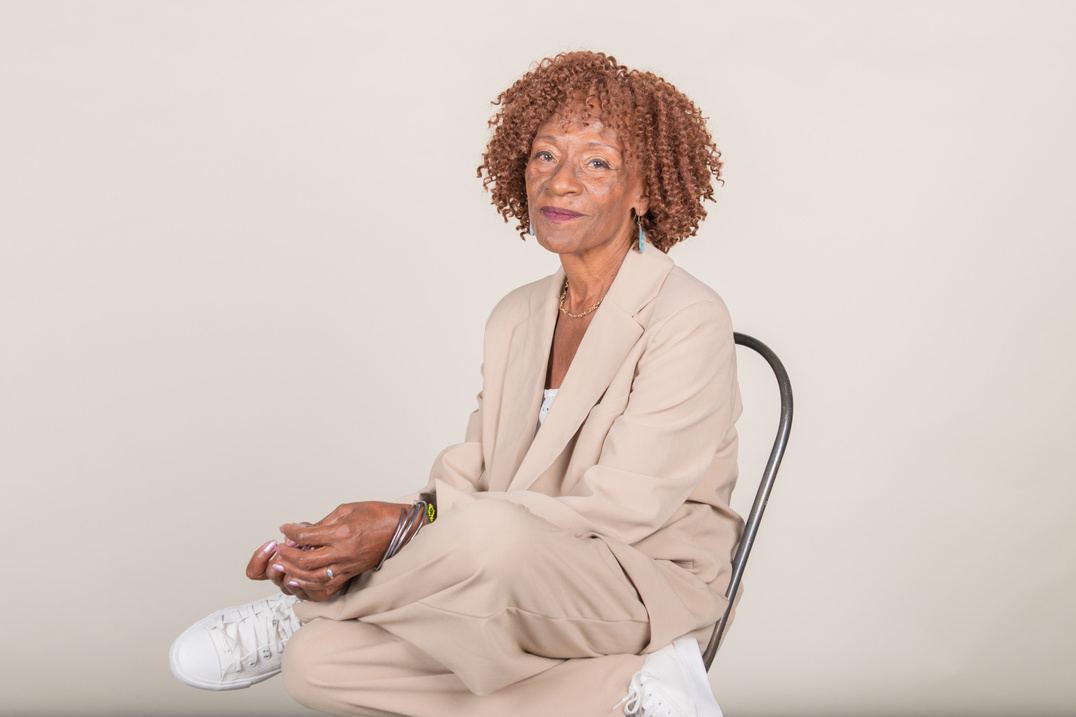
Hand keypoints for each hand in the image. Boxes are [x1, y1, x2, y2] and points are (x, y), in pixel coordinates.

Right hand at [245, 538, 336, 600]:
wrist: (350, 552)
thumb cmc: (329, 541)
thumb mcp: (312, 531)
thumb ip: (299, 532)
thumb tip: (287, 534)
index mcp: (278, 568)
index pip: (254, 572)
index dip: (258, 558)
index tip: (272, 543)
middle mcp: (285, 581)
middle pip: (269, 574)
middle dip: (280, 556)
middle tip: (291, 547)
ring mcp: (300, 590)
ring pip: (285, 582)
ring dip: (294, 564)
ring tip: (304, 550)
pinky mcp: (316, 595)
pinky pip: (305, 590)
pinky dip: (308, 575)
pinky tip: (314, 563)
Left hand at [269, 502, 404, 599]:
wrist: (402, 529)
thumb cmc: (379, 515)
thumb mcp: (348, 509)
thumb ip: (324, 522)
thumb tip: (304, 530)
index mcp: (343, 532)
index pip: (307, 535)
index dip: (292, 531)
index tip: (285, 528)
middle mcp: (344, 552)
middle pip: (306, 560)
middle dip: (287, 555)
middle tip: (279, 548)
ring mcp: (348, 566)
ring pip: (313, 577)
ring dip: (294, 571)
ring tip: (282, 564)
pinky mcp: (351, 573)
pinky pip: (326, 584)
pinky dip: (309, 583)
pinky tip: (298, 578)